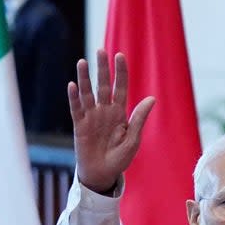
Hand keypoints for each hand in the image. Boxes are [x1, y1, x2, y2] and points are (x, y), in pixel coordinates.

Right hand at [67, 49, 155, 193]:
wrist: (103, 174)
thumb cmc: (120, 158)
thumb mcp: (133, 139)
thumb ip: (139, 118)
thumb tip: (151, 98)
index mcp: (120, 113)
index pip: (120, 88)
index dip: (120, 72)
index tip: (120, 56)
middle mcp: (104, 111)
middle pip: (103, 86)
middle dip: (103, 69)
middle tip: (101, 51)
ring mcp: (91, 117)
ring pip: (88, 93)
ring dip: (85, 78)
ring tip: (83, 62)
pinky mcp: (79, 125)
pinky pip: (76, 109)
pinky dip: (74, 97)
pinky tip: (73, 85)